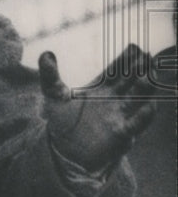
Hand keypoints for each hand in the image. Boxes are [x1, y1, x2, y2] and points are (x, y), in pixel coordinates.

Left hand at [41, 44, 156, 172]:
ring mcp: (118, 116)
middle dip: (138, 70)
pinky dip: (143, 117)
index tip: (134, 47)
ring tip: (149, 76)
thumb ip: (49, 74)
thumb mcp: (53, 94)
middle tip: (147, 57)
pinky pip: (134, 125)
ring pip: (135, 99)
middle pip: (129, 82)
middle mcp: (113, 100)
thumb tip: (46, 53)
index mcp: (100, 89)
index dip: (125, 60)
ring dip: (143, 89)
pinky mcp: (120, 135)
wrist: (64, 149)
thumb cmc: (62, 120)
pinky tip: (150, 106)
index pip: (116, 71)